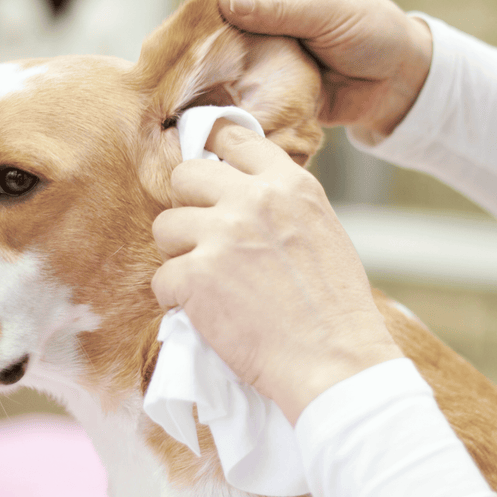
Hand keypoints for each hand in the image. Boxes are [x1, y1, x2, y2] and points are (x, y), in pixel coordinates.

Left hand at [151, 120, 403, 424]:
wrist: (334, 359)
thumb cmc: (334, 304)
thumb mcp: (320, 228)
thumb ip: (280, 202)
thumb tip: (240, 190)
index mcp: (288, 184)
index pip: (233, 137)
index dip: (212, 149)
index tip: (205, 166)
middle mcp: (253, 200)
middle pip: (185, 174)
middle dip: (186, 204)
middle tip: (199, 234)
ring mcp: (222, 235)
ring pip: (165, 225)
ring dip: (178, 253)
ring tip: (204, 279)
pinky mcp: (197, 276)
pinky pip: (162, 277)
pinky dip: (175, 297)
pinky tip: (202, 310)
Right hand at [189, 0, 432, 144]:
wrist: (394, 82)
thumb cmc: (368, 29)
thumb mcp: (324, 11)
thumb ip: (276, 9)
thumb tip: (223, 0)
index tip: (203, 11)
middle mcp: (258, 12)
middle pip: (210, 17)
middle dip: (201, 36)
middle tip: (201, 57)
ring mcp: (259, 50)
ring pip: (218, 57)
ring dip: (212, 70)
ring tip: (206, 85)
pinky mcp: (264, 85)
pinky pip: (237, 90)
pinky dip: (229, 97)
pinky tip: (221, 105)